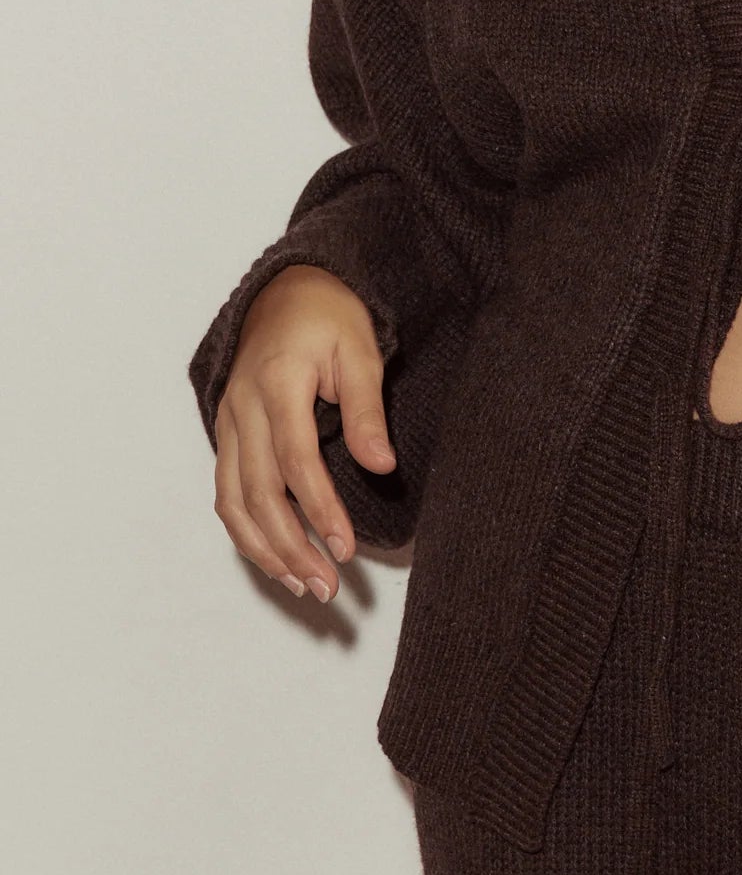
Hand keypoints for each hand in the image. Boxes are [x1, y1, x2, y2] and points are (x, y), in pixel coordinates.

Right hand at [212, 265, 394, 601]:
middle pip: (259, 493)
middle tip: (327, 587)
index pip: (296, 463)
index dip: (321, 510)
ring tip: (302, 584)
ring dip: (265, 549)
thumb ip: (367, 412)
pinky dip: (246, 530)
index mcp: (277, 384)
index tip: (347, 549)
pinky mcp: (226, 432)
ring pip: (233, 501)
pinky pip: (227, 491)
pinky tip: (274, 557)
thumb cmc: (329, 316)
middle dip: (292, 547)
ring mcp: (228, 422)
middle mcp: (242, 409)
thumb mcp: (361, 352)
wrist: (286, 287)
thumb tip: (382, 466)